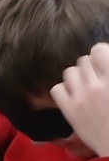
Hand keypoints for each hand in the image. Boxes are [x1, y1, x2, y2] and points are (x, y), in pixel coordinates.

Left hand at [51, 42, 108, 156]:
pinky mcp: (70, 110)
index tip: (102, 61)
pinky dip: (64, 90)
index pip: (98, 50)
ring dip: (76, 77)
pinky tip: (74, 96)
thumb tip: (104, 61)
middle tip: (96, 78)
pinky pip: (57, 88)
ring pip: (69, 71)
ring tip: (85, 87)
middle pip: (83, 60)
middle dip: (89, 67)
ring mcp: (82, 98)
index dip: (100, 54)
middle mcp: (97, 86)